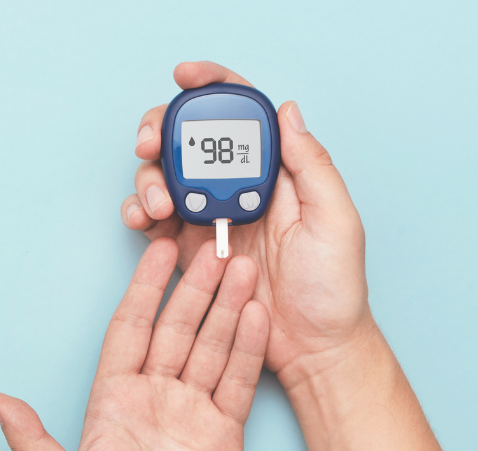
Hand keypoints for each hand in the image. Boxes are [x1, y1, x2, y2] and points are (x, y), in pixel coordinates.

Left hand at [0, 238, 268, 450]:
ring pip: (212, 348)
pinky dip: (249, 350)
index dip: (145, 288)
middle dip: (196, 289)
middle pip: (178, 330)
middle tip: (216, 250)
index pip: (132, 328)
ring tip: (244, 274)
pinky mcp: (224, 429)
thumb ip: (36, 443)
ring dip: (228, 311)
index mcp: (115, 400)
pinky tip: (257, 319)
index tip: (161, 250)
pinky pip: (238, 380)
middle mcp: (155, 397)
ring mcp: (192, 410)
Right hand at [122, 61, 373, 387]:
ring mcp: (215, 219)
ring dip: (150, 177)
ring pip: (168, 177)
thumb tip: (287, 111)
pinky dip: (142, 212)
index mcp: (278, 175)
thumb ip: (312, 165)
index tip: (185, 78)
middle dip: (164, 131)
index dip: (213, 89)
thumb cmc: (334, 287)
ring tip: (156, 203)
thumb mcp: (336, 220)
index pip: (244, 118)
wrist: (313, 344)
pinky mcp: (194, 251)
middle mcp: (242, 190)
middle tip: (151, 143)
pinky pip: (158, 222)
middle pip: (193, 141)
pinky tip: (143, 219)